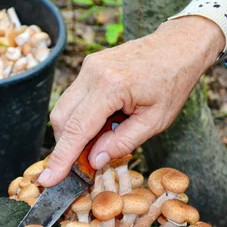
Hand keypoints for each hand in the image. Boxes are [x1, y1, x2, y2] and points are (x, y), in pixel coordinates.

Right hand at [37, 16, 224, 186]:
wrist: (179, 46)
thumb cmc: (173, 83)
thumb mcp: (155, 122)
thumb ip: (123, 143)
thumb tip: (94, 160)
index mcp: (111, 86)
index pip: (76, 129)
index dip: (61, 158)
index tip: (48, 179)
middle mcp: (92, 73)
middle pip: (61, 118)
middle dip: (67, 145)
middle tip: (85, 163)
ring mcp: (88, 67)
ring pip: (64, 108)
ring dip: (74, 131)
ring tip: (102, 139)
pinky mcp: (89, 67)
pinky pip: (74, 98)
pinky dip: (81, 117)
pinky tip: (103, 123)